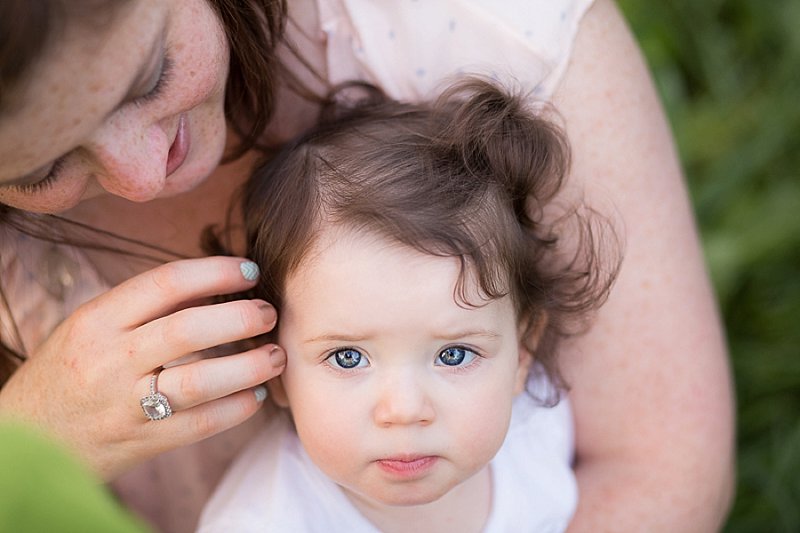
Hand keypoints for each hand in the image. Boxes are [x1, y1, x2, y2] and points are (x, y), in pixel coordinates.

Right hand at [0, 256, 284, 479]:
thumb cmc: (70, 372)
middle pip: (187, 330)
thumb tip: (214, 282)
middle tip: (269, 312)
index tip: (250, 271)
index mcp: (97, 321)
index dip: (216, 272)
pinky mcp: (142, 442)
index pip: (165, 283)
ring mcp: (125, 405)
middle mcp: (109, 360)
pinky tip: (256, 396)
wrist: (29, 439)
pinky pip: (200, 424)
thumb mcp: (91, 327)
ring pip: (198, 382)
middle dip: (240, 318)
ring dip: (248, 366)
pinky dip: (236, 409)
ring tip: (275, 355)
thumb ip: (144, 306)